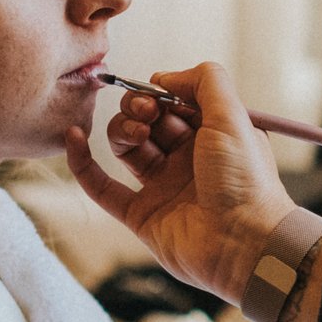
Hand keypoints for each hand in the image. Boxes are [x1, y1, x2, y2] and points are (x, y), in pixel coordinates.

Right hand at [62, 61, 297, 302]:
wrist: (244, 243)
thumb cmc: (246, 181)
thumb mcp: (234, 117)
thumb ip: (206, 81)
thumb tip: (164, 77)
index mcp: (212, 137)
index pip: (175, 104)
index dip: (161, 93)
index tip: (157, 91)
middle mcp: (187, 160)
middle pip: (148, 122)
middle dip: (140, 109)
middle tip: (146, 112)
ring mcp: (163, 188)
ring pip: (126, 148)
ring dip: (121, 130)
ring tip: (136, 132)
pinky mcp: (141, 215)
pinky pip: (103, 187)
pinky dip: (83, 162)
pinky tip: (74, 137)